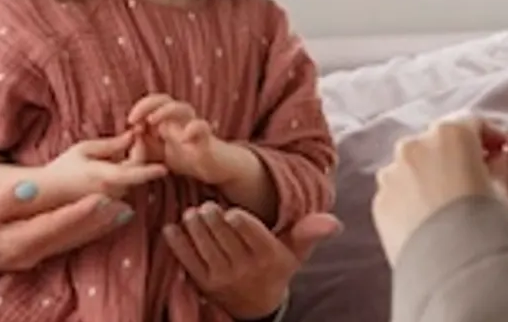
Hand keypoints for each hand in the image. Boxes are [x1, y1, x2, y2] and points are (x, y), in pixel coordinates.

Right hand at [0, 174, 138, 282]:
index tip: (104, 197)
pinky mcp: (33, 254)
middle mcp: (31, 252)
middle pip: (72, 235)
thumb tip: (31, 188)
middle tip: (128, 204)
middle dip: (100, 220)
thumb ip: (3, 202)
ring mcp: (33, 256)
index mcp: (17, 240)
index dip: (81, 210)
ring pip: (73, 241)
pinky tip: (98, 225)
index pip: (56, 223)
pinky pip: (65, 243)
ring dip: (98, 228)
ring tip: (124, 214)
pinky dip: (85, 234)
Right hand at [34, 133, 168, 207]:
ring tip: (119, 148)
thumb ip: (111, 144)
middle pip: (136, 174)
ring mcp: (110, 201)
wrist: (48, 192)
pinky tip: (112, 164)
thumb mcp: (85, 149)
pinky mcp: (107, 205)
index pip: (137, 173)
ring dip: (130, 165)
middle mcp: (112, 191)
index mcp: (106, 176)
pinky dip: (123, 175)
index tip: (162, 165)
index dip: (151, 169)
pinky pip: (122, 188)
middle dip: (137, 155)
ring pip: (130, 182)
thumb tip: (132, 137)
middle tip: (132, 136)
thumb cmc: (63, 168)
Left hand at [129, 94, 243, 185]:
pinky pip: (202, 127)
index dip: (139, 108)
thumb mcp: (157, 154)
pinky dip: (193, 129)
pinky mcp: (207, 139)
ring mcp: (193, 127)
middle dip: (147, 104)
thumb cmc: (185, 158)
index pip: (152, 103)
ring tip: (152, 121)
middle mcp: (180, 120)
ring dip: (165, 111)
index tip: (129, 122)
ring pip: (183, 108)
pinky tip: (184, 138)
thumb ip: (143, 145)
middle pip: (164, 99)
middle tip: (132, 119)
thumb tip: (131, 134)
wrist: (215, 168)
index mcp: (168, 121)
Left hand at [165, 204, 341, 318]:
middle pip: (225, 239)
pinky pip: (186, 259)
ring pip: (205, 247)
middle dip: (214, 219)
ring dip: (196, 228)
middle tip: (207, 204)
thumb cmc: (276, 265)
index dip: (241, 224)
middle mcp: (245, 267)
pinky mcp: (201, 280)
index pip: (255, 238)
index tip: (232, 211)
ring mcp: (221, 276)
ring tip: (193, 212)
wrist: (256, 302)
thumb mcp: (296, 251)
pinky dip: (177, 243)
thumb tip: (334, 222)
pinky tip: (173, 227)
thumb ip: (310, 232)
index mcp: (269, 256)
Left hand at [373, 116, 507, 263]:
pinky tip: (427, 222)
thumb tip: (496, 163)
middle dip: (454, 157)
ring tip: (446, 207)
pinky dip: (411, 200)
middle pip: (437, 143)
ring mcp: (392, 173)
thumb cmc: (486, 225)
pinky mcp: (379, 201)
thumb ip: (498, 168)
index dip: (489, 136)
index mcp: (451, 134)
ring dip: (428, 178)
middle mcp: (415, 145)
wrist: (452, 267)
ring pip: (412, 167)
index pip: (472, 123)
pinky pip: (398, 193)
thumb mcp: (503, 192)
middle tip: (472, 182)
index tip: (499, 152)